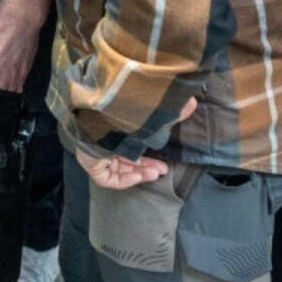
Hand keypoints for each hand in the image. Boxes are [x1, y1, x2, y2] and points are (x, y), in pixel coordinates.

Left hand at [71, 98, 195, 189]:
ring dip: (139, 172)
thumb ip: (169, 112)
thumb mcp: (149, 113)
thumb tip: (192, 102)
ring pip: (118, 168)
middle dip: (146, 165)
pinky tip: (138, 176)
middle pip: (125, 157)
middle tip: (163, 170)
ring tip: (156, 174)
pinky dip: (124, 179)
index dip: (146, 155)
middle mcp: (101, 139)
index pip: (129, 145)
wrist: (98, 111)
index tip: (162, 161)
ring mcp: (93, 151)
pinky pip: (107, 178)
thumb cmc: (123, 108)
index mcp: (111, 127)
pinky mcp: (89, 163)